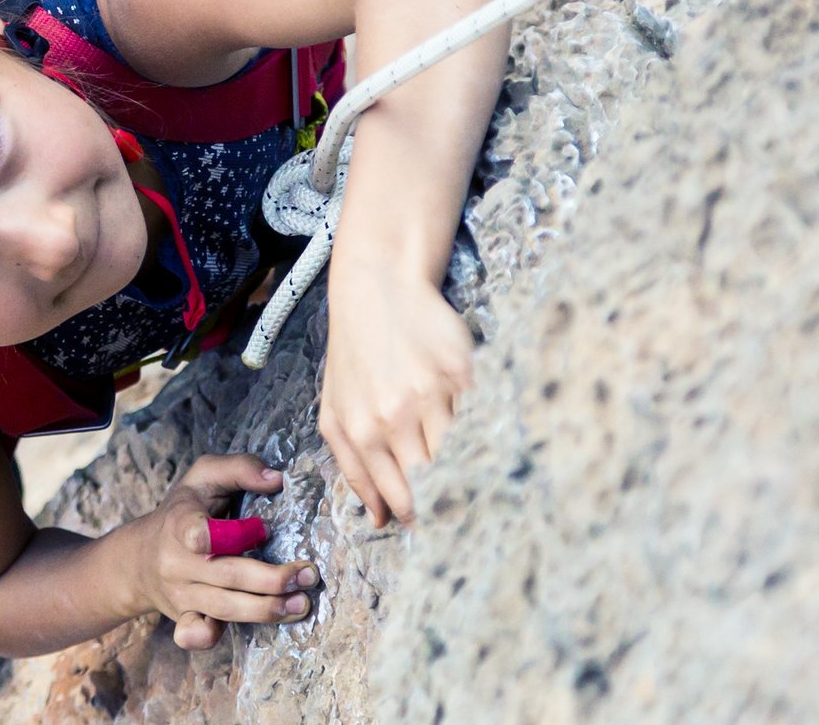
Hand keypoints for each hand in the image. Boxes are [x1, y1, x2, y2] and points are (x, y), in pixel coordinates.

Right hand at [121, 455, 320, 649]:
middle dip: (271, 579)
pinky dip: (209, 638)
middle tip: (308, 575)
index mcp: (181, 522)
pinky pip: (193, 633)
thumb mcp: (204, 477)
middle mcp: (177, 562)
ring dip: (265, 609)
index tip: (261, 529)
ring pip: (223, 607)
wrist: (139, 558)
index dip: (221, 535)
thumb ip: (240, 469)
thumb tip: (277, 479)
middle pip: (226, 575)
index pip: (194, 531)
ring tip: (301, 604)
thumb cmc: (185, 509)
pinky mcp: (183, 616)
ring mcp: (180, 593)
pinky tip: (237, 635)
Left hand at [318, 271, 473, 526]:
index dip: (423, 520)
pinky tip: (484, 436)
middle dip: (449, 503)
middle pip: (435, 482)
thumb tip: (379, 520)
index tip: (436, 528)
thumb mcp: (334, 413)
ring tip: (475, 476)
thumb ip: (353, 470)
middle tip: (461, 511)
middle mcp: (397, 417)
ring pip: (462, 452)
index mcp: (364, 433)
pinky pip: (480, 416)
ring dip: (470, 468)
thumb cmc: (354, 356)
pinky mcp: (461, 370)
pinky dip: (484, 431)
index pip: (403, 498)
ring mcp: (432, 392)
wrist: (377, 291)